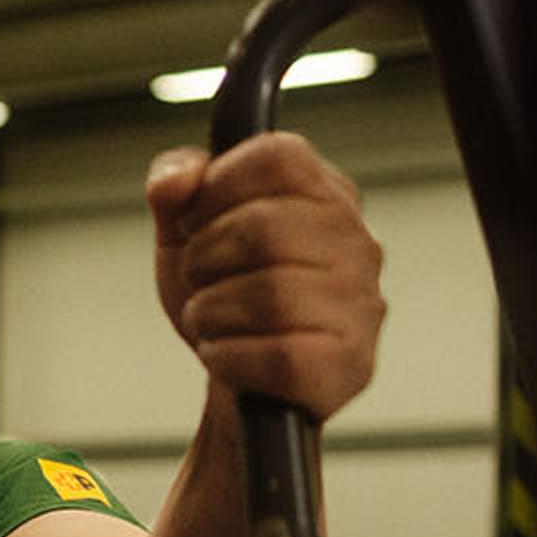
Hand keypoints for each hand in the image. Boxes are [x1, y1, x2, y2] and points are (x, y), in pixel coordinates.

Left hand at [146, 132, 386, 422]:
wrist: (239, 379)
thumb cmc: (224, 292)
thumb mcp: (186, 227)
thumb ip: (174, 180)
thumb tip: (175, 183)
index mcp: (326, 193)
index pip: (278, 156)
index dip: (217, 188)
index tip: (199, 222)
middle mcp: (358, 244)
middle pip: (263, 228)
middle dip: (203, 259)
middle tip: (200, 280)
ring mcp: (361, 306)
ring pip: (268, 295)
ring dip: (210, 312)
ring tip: (212, 320)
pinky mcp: (349, 366)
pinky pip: (279, 356)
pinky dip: (228, 356)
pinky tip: (226, 355)